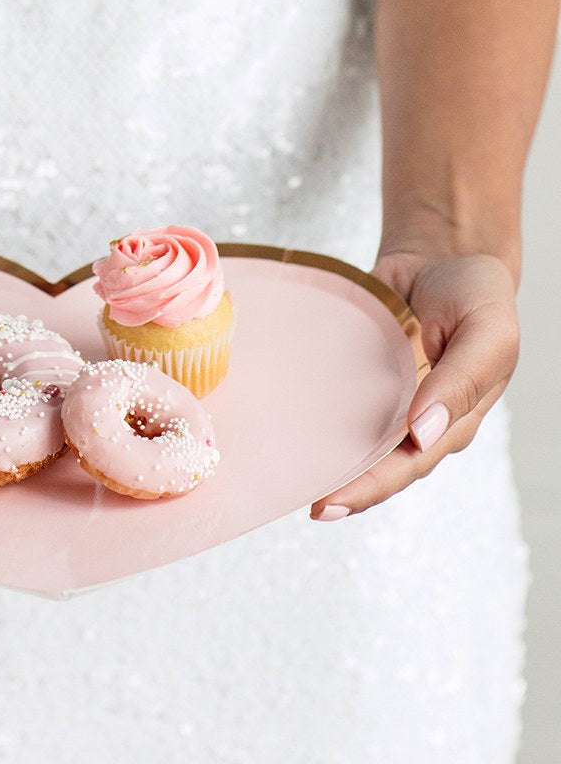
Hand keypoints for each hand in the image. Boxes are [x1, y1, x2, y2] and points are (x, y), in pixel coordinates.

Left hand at [309, 251, 518, 520]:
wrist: (442, 256)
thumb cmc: (474, 295)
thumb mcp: (487, 331)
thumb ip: (462, 380)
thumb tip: (423, 431)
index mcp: (451, 418)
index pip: (408, 465)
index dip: (371, 488)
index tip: (332, 502)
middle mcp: (412, 418)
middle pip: (374, 465)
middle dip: (341, 490)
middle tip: (306, 506)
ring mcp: (380, 399)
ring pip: (349, 442)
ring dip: (320, 463)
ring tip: (283, 483)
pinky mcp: (353, 377)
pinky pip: (329, 403)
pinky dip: (307, 419)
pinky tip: (276, 430)